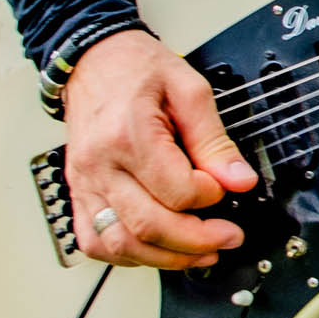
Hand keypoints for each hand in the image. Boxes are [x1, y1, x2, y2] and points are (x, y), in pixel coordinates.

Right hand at [61, 28, 256, 268]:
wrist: (94, 59)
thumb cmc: (137, 69)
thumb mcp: (190, 90)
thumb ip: (215, 140)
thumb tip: (240, 180)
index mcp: (129, 134)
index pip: (177, 191)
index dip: (210, 196)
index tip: (224, 187)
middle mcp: (100, 164)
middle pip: (149, 225)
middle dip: (196, 240)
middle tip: (227, 237)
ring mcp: (85, 182)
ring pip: (121, 243)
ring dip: (165, 258)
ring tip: (199, 253)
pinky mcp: (78, 192)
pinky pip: (94, 241)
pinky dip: (126, 255)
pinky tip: (154, 250)